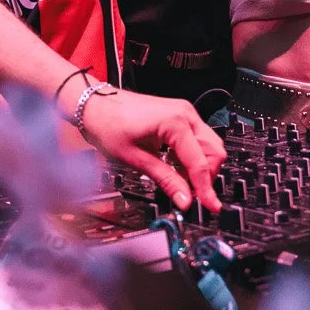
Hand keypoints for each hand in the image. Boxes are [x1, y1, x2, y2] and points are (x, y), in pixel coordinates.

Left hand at [76, 90, 223, 212]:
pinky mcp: (179, 115)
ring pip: (209, 145)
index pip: (200, 163)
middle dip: (207, 176)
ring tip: (182, 182)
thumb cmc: (108, 124)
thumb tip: (184, 199)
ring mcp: (184, 112)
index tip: (210, 206)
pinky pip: (198, 139)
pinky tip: (177, 167)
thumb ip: (165, 179)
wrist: (95, 104)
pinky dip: (193, 156)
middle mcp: (185, 114)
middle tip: (192, 195)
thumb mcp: (135, 159)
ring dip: (201, 166)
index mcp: (175, 122)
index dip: (206, 189)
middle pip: (214, 152)